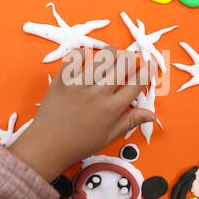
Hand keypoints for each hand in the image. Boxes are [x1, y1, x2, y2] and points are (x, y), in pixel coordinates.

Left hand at [9, 47, 156, 181]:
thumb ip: (130, 121)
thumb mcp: (108, 136)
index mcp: (111, 109)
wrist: (47, 145)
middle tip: (127, 60)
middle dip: (129, 58)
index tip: (150, 64)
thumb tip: (151, 114)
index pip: (136, 84)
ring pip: (102, 57)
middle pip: (122, 64)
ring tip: (110, 56)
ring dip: (110, 53)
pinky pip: (75, 57)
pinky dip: (82, 54)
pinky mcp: (63, 80)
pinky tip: (86, 58)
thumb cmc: (78, 144)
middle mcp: (98, 94)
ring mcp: (79, 85)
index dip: (147, 71)